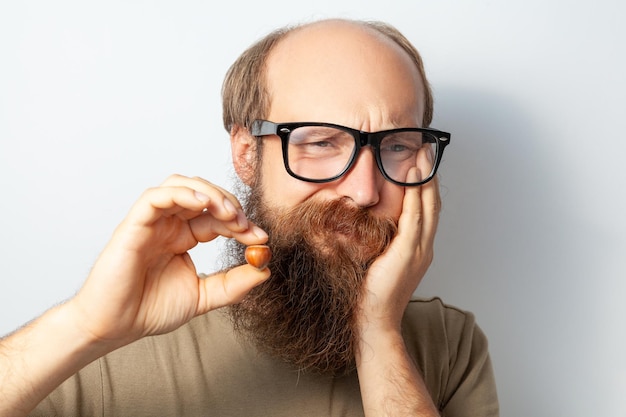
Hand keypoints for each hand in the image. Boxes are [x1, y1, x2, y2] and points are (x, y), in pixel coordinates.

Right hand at [66, 174, 269, 348]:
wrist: (114, 327)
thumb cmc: (149, 310)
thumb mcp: (204, 296)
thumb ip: (233, 284)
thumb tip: (264, 270)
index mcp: (183, 237)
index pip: (218, 217)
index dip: (242, 223)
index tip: (262, 238)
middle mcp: (169, 224)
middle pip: (204, 195)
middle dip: (231, 205)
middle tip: (247, 226)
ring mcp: (151, 222)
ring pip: (181, 185)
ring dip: (210, 193)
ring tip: (229, 212)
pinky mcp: (133, 225)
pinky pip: (156, 197)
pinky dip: (181, 193)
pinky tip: (203, 203)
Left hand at [359, 164, 439, 330]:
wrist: (372, 322)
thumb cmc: (369, 295)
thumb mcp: (375, 261)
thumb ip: (376, 241)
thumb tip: (362, 220)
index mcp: (417, 250)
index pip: (425, 211)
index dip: (424, 186)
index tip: (419, 164)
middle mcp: (423, 248)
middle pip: (432, 204)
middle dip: (429, 176)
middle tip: (426, 151)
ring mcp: (418, 251)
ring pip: (427, 207)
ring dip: (425, 180)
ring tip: (422, 156)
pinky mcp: (408, 254)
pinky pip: (416, 218)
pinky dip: (417, 196)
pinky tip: (413, 178)